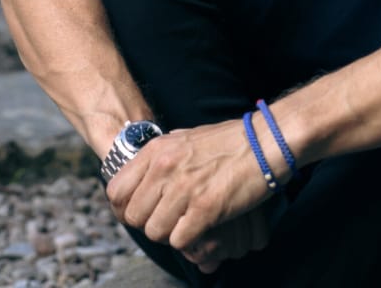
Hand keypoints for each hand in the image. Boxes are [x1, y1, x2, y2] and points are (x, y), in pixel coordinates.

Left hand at [104, 117, 275, 263]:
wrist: (264, 142)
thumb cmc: (228, 142)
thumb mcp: (183, 139)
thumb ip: (160, 158)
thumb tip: (144, 177)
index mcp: (155, 151)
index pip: (116, 191)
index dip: (125, 209)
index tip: (141, 213)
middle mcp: (164, 168)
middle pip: (134, 216)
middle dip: (150, 224)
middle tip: (169, 220)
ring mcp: (184, 188)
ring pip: (155, 232)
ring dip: (171, 234)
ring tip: (188, 223)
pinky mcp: (206, 208)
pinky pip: (179, 240)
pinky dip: (190, 241)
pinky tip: (202, 228)